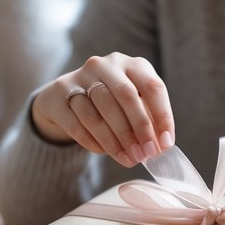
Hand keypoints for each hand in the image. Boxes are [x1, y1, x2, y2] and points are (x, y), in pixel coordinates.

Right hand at [30, 53, 174, 166]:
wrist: (65, 95)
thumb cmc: (110, 102)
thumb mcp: (132, 103)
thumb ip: (148, 119)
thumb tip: (161, 145)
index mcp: (131, 64)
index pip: (153, 86)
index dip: (162, 116)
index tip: (165, 143)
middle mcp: (106, 65)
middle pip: (126, 96)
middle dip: (139, 129)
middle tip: (146, 154)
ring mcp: (80, 76)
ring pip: (99, 112)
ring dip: (116, 141)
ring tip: (128, 160)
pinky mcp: (59, 94)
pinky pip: (77, 123)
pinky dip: (94, 142)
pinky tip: (105, 153)